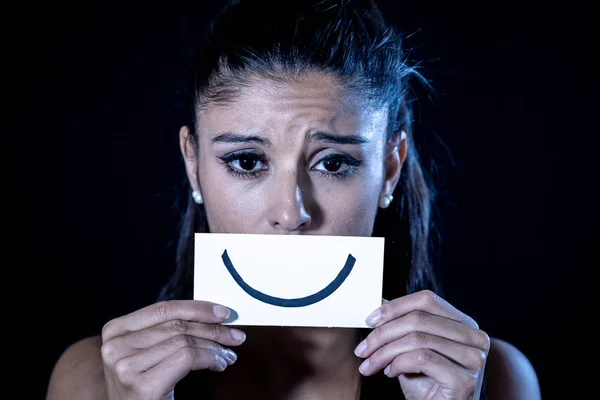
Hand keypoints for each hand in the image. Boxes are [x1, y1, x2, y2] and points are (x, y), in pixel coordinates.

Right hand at [100, 300, 245, 399]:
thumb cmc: (142, 386)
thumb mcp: (148, 352)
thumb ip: (168, 332)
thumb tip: (211, 316)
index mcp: (115, 330)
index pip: (163, 309)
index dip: (197, 308)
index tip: (223, 313)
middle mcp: (115, 346)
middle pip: (177, 325)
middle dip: (212, 329)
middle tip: (235, 336)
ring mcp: (126, 367)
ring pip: (185, 341)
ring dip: (214, 347)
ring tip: (227, 355)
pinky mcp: (143, 386)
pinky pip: (187, 358)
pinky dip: (210, 358)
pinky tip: (218, 364)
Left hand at [354, 290, 489, 399]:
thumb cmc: (425, 383)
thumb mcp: (410, 348)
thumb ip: (401, 323)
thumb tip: (378, 299)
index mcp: (464, 324)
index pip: (426, 300)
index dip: (394, 307)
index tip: (369, 320)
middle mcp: (475, 338)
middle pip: (419, 319)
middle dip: (382, 334)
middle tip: (362, 349)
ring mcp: (473, 359)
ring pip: (417, 339)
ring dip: (385, 352)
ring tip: (371, 364)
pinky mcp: (465, 380)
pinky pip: (422, 359)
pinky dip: (398, 364)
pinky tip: (390, 373)